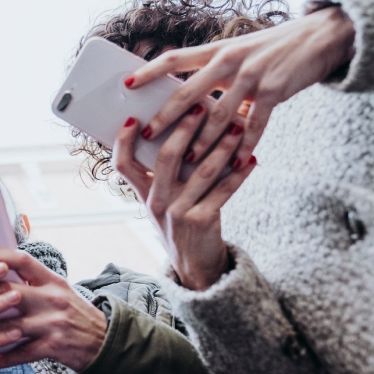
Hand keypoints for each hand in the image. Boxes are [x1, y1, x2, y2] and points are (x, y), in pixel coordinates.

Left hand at [0, 249, 106, 371]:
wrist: (104, 342)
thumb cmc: (74, 313)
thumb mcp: (58, 290)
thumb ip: (32, 281)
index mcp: (52, 279)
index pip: (21, 260)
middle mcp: (52, 298)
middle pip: (8, 292)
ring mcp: (53, 323)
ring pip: (9, 325)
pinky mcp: (54, 347)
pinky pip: (21, 353)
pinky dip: (2, 358)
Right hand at [112, 106, 256, 290]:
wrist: (195, 266)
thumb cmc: (181, 224)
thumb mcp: (164, 202)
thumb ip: (165, 175)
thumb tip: (182, 132)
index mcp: (143, 194)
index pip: (123, 164)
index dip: (124, 140)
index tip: (134, 117)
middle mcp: (156, 202)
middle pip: (165, 157)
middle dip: (184, 128)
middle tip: (200, 107)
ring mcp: (178, 212)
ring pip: (201, 170)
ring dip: (222, 146)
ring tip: (237, 127)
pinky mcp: (202, 221)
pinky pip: (224, 191)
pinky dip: (240, 174)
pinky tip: (251, 160)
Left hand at [124, 6, 355, 168]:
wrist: (320, 36)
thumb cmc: (273, 49)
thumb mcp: (240, 52)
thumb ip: (215, 73)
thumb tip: (189, 99)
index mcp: (217, 50)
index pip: (175, 58)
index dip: (149, 70)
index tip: (127, 84)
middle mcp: (229, 60)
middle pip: (189, 91)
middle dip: (166, 116)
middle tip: (148, 133)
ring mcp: (252, 76)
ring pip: (219, 115)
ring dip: (202, 141)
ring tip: (186, 161)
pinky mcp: (274, 91)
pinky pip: (254, 124)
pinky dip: (244, 145)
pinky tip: (236, 162)